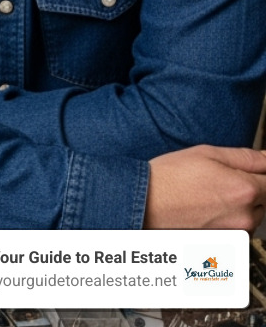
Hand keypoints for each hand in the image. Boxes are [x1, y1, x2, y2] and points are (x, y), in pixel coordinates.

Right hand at [144, 145, 265, 228]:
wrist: (143, 205)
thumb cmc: (168, 178)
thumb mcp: (207, 153)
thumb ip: (246, 157)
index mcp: (245, 190)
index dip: (262, 175)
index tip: (253, 172)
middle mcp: (245, 215)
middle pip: (264, 200)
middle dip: (252, 189)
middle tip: (222, 181)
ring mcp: (235, 232)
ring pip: (252, 215)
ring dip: (241, 206)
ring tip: (210, 196)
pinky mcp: (224, 243)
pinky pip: (238, 228)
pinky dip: (228, 219)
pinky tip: (206, 209)